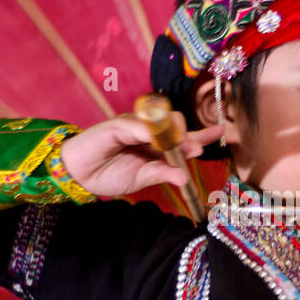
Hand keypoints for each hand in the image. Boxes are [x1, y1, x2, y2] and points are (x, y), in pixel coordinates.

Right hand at [59, 112, 223, 197]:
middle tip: (197, 148)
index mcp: (155, 145)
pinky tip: (157, 139)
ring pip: (161, 121)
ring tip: (183, 144)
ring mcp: (134, 125)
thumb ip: (162, 173)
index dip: (201, 135)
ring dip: (174, 132)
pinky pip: (138, 126)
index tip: (220, 133)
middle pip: (175, 124)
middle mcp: (148, 132)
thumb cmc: (108, 175)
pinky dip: (149, 132)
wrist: (79, 175)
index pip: (182, 137)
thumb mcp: (141, 178)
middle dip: (189, 134)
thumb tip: (185, 178)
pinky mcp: (118, 124)